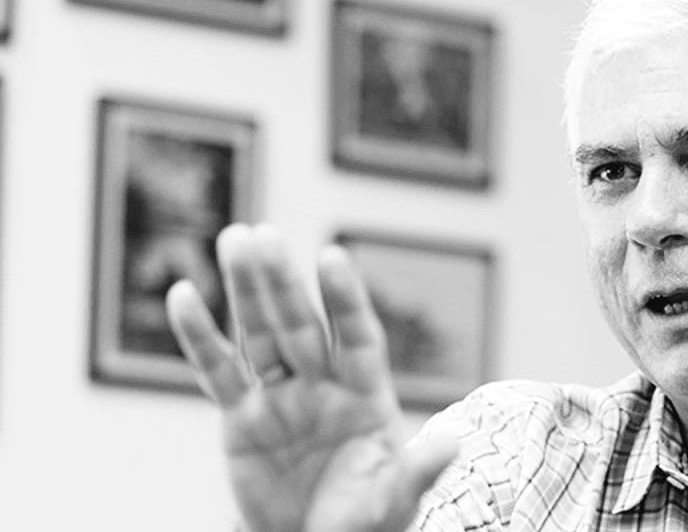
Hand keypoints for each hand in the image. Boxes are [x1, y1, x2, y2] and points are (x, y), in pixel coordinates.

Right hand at [166, 225, 457, 531]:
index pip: (356, 335)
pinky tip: (184, 296)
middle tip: (263, 235)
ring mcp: (281, 397)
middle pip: (300, 324)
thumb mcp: (393, 500)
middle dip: (282, 283)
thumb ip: (415, 471)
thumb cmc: (364, 522)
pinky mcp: (241, 419)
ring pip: (260, 335)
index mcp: (365, 394)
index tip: (330, 257)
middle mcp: (322, 385)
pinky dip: (199, 338)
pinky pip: (217, 372)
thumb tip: (451, 445)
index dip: (344, 298)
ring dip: (244, 291)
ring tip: (233, 240)